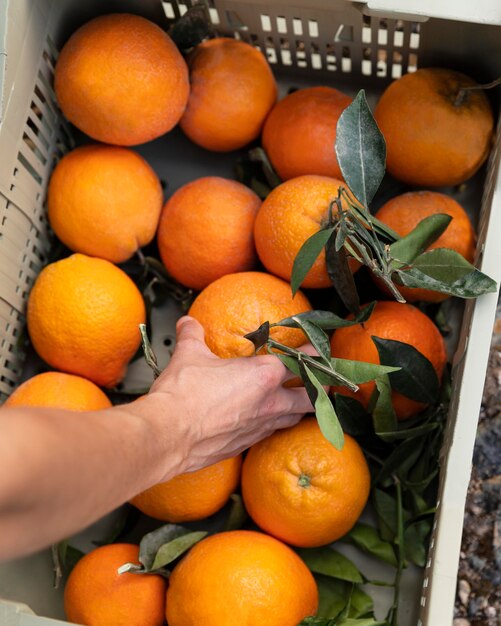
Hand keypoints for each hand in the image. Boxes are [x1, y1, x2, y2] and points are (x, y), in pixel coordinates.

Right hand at [147, 316, 311, 476]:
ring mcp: (261, 427)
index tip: (319, 347)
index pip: (302, 361)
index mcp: (263, 375)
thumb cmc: (184, 393)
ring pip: (295, 418)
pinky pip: (272, 432)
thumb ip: (193, 335)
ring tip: (302, 401)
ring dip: (301, 408)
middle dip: (322, 388)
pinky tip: (269, 420)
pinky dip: (276, 424)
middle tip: (325, 380)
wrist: (169, 434)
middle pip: (312, 396)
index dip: (314, 353)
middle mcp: (270, 402)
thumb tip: (187, 322)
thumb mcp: (189, 355)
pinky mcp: (247, 444)